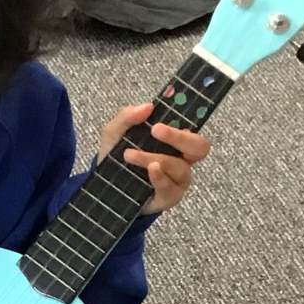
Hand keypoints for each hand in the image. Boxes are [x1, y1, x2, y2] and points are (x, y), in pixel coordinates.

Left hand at [100, 101, 210, 215]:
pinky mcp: (169, 196)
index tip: (167, 107)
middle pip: (199, 147)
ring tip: (129, 155)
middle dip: (179, 137)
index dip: (186, 115)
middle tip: (156, 129)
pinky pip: (171, 187)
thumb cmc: (117, 158)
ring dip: (153, 158)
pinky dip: (160, 177)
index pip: (190, 125)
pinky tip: (150, 169)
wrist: (104, 188)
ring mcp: (177, 179)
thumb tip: (147, 106)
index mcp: (174, 139)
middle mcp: (181, 158)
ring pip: (180, 167)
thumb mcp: (115, 134)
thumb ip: (127, 118)